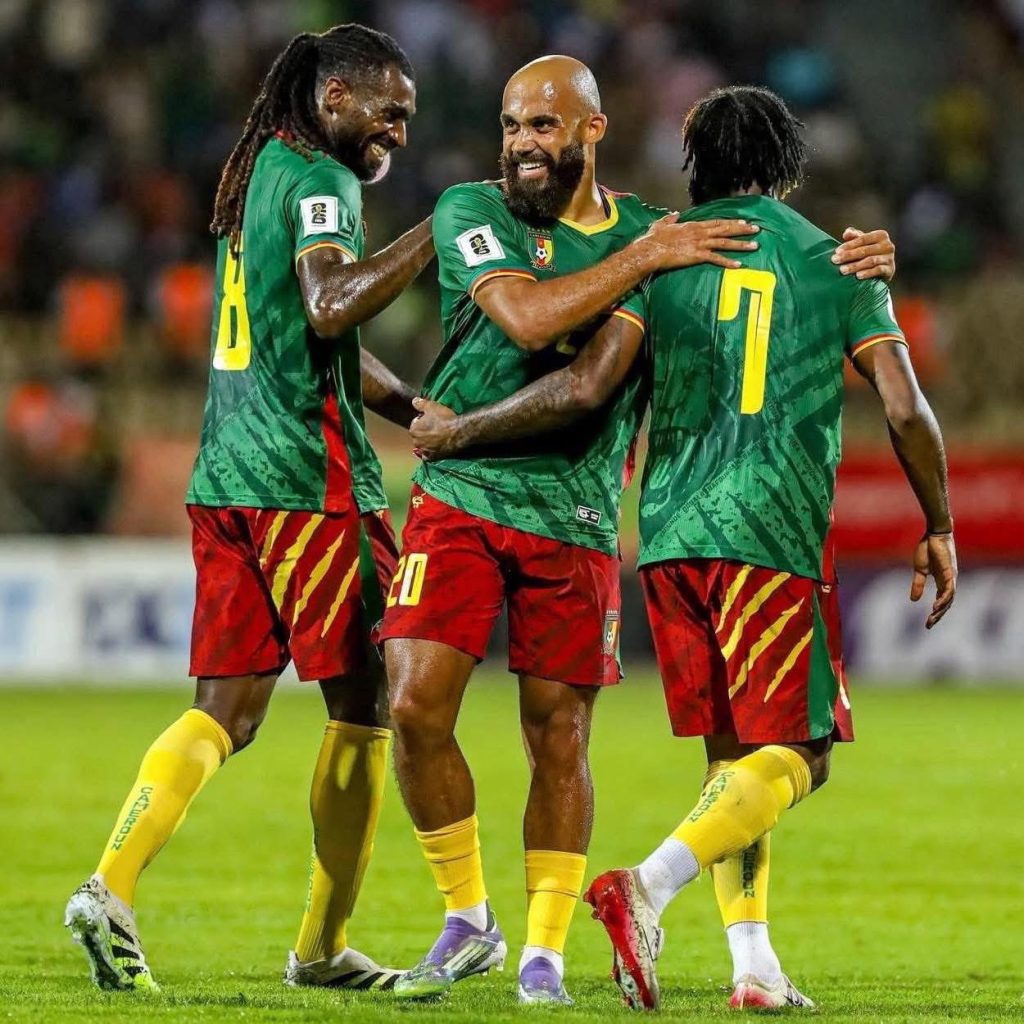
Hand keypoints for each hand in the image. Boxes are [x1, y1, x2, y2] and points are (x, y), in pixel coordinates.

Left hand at [409, 397, 459, 459]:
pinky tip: (434, 449)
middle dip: (423, 432)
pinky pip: (427, 456)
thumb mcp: (432, 406)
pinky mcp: (433, 457)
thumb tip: (413, 401)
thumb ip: (420, 404)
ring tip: (436, 437)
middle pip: (418, 435)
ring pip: (422, 446)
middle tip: (434, 427)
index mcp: (413, 430)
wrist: (458, 432)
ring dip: (426, 442)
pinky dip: (429, 453)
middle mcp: (416, 442)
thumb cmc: (444, 418)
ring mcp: (425, 450)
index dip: (422, 420)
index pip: (415, 424)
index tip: (431, 419)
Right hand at [635, 214, 758, 271]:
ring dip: (741, 244)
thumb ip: (670, 219)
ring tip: (754, 246)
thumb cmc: (653, 239)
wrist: (650, 250)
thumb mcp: (661, 225)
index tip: (743, 222)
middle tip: (756, 229)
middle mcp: (699, 232)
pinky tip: (738, 264)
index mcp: (693, 225)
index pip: (717, 222)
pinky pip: (716, 258)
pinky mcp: (697, 256)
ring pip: (725, 242)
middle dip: (742, 230)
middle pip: (725, 229)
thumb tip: (674, 214)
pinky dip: (727, 262)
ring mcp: (699, 243)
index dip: (731, 222)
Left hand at [832, 227, 895, 280]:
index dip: (849, 245)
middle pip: (865, 250)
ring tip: (842, 270)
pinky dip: (868, 273)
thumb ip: (854, 236)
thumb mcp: (862, 243)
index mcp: (880, 235)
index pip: (862, 239)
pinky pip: (878, 270)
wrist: (882, 270)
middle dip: (848, 255)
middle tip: (835, 260)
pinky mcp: (890, 270)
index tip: (837, 251)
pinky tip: (858, 276)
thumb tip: (846, 233)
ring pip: (870, 261)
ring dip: (855, 266)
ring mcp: (890, 258)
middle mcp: (887, 245)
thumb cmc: (868, 253)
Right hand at [910, 532, 956, 628]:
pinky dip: (944, 599)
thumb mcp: (920, 570)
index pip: (942, 601)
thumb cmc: (928, 549)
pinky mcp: (950, 572)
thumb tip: (913, 600)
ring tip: (932, 617)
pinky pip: (949, 589)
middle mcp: (949, 581)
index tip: (927, 623)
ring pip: (949, 599)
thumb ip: (918, 584)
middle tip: (928, 625)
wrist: (933, 534)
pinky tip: (936, 606)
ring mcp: (951, 577)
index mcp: (942, 581)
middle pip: (947, 603)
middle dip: (938, 615)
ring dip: (941, 609)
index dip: (935, 613)